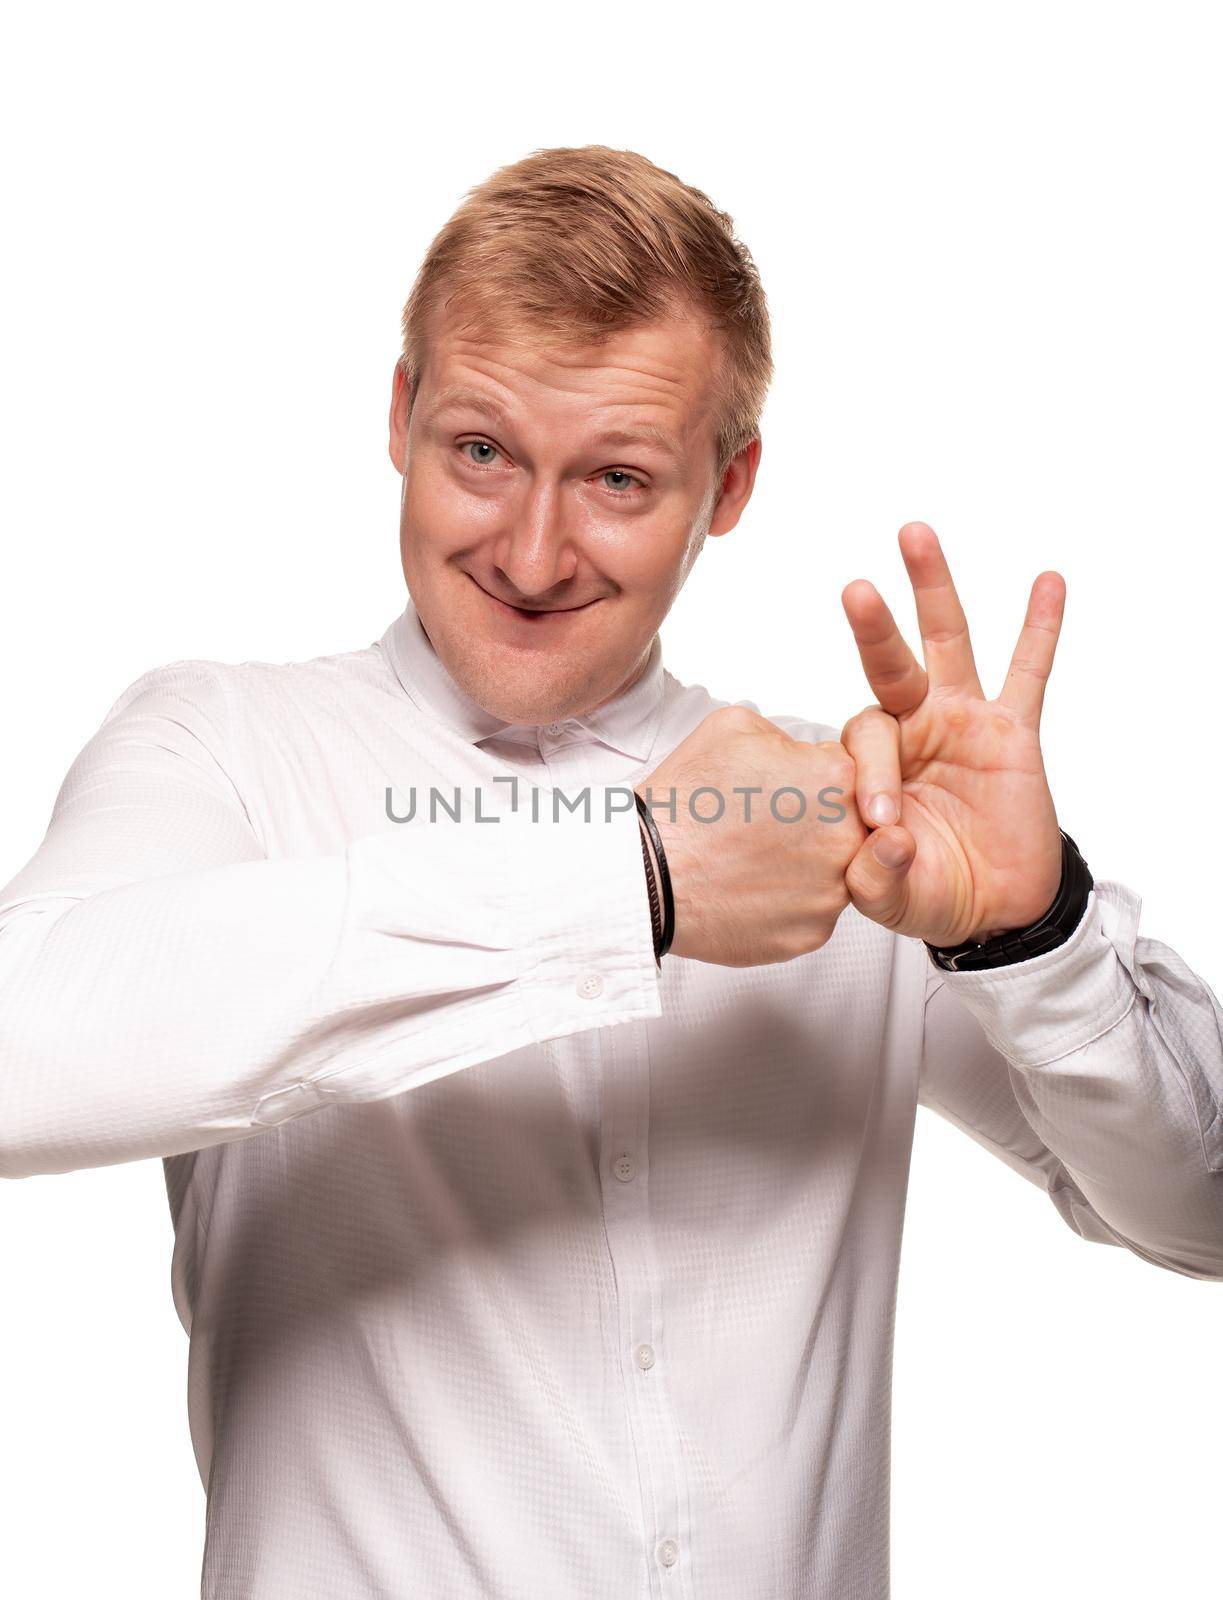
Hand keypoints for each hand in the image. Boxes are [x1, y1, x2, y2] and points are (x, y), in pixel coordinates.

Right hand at [635, 706, 867, 966]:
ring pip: (832, 872)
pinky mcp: (812, 933)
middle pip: (848, 825)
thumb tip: (805, 757)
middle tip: (761, 826)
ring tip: (749, 858)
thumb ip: (790, 737)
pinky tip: (747, 888)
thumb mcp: (734, 727)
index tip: (781, 790)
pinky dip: (785, 902)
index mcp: (834, 780)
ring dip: (802, 864)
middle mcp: (847, 838)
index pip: (850, 773)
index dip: (811, 779)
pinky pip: (811, 912)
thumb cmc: (683, 801)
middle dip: (813, 823)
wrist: (645, 874)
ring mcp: (832, 892)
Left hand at [837, 521, 1064, 947]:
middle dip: (872, 627)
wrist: (990, 907)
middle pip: (887, 663)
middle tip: (854, 590)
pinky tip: (1047, 583)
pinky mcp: (1012, 731)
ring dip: (933, 589)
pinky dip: (1039, 629)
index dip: (870, 778)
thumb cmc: (927, 890)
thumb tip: (885, 840)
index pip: (862, 743)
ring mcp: (960, 721)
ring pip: (945, 644)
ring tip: (916, 535)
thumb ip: (875, 875)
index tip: (884, 827)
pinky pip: (1027, 673)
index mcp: (868, 762)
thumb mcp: (888, 894)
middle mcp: (910, 728)